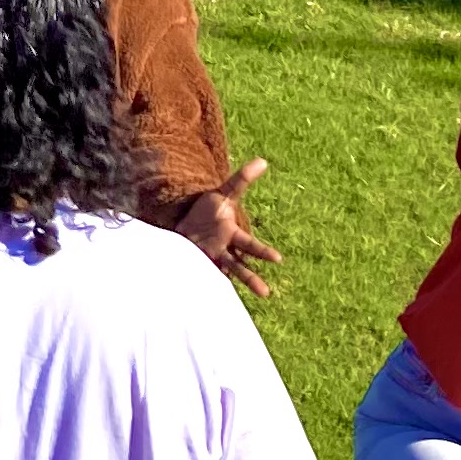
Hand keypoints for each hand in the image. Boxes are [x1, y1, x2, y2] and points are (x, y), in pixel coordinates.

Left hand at [178, 159, 281, 295]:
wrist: (183, 224)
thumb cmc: (206, 212)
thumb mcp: (223, 192)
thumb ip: (242, 179)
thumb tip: (263, 161)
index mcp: (231, 235)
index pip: (250, 245)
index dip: (263, 252)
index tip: (278, 259)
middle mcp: (222, 251)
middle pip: (238, 265)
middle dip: (250, 278)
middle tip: (265, 292)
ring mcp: (207, 259)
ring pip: (221, 274)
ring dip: (227, 286)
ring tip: (237, 299)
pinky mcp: (192, 264)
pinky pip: (198, 275)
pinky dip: (201, 286)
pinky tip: (198, 298)